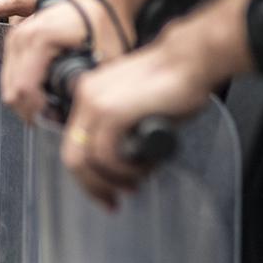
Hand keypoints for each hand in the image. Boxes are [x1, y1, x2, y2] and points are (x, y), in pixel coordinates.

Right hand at [1, 0, 135, 122]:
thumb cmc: (106, 23)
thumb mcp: (102, 60)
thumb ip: (82, 90)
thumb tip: (69, 116)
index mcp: (39, 41)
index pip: (24, 92)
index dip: (39, 113)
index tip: (58, 119)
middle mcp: (21, 37)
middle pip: (11, 91)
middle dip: (31, 110)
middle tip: (54, 117)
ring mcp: (16, 35)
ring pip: (9, 84)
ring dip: (26, 99)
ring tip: (51, 104)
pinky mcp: (17, 36)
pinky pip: (10, 70)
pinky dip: (22, 86)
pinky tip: (41, 93)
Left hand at [61, 0, 260, 207]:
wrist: (190, 61)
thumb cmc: (173, 83)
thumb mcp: (135, 107)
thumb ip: (120, 129)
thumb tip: (120, 162)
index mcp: (88, 94)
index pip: (74, 144)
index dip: (87, 176)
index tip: (106, 193)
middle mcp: (85, 97)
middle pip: (73, 157)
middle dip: (93, 187)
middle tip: (113, 202)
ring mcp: (96, 103)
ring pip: (87, 160)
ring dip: (113, 179)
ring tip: (137, 180)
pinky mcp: (112, 111)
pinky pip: (106, 155)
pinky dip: (123, 169)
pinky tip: (142, 166)